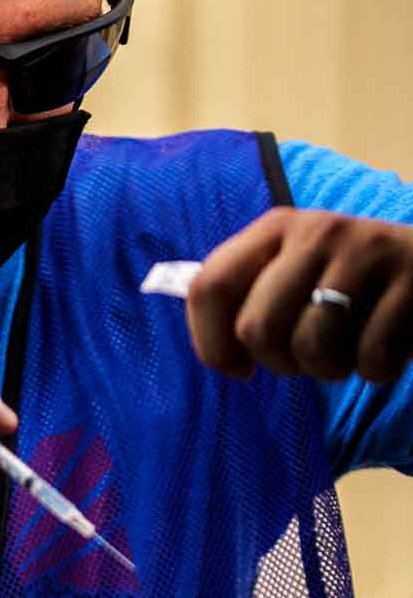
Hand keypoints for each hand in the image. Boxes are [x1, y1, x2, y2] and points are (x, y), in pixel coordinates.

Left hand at [187, 208, 412, 384]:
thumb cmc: (350, 287)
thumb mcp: (294, 274)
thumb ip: (246, 299)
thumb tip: (218, 354)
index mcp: (276, 227)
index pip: (209, 286)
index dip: (211, 343)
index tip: (237, 366)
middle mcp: (319, 231)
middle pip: (257, 328)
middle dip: (278, 363)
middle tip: (305, 358)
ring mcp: (368, 252)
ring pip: (311, 347)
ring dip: (328, 369)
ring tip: (347, 351)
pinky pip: (370, 358)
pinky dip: (376, 370)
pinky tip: (387, 348)